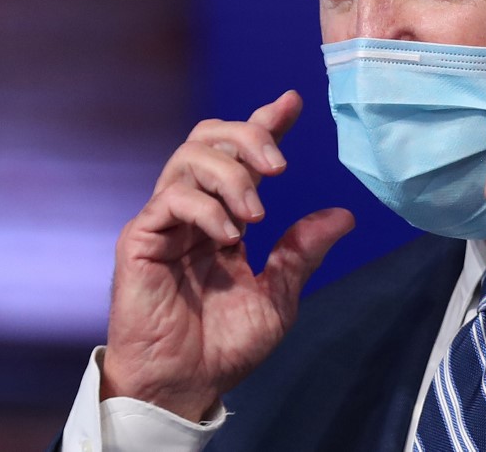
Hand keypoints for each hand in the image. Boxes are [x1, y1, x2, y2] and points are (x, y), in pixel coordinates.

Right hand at [100, 90, 353, 420]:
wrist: (187, 384)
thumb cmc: (225, 344)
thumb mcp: (279, 294)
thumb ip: (302, 250)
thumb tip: (344, 214)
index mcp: (225, 216)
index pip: (241, 155)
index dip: (264, 124)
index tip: (291, 102)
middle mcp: (193, 209)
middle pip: (208, 138)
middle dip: (248, 136)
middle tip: (280, 164)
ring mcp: (164, 221)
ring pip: (188, 157)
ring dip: (231, 175)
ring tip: (256, 215)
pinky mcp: (141, 239)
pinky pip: (170, 199)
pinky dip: (205, 207)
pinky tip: (229, 235)